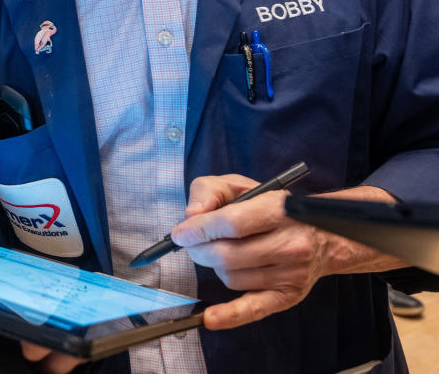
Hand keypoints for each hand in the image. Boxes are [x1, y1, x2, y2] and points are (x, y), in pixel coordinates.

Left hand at [170, 173, 328, 330]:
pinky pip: (253, 309)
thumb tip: (190, 217)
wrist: (322, 234)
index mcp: (278, 211)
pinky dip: (229, 315)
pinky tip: (210, 318)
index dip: (200, 230)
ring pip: (231, 277)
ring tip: (220, 253)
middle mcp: (289, 244)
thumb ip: (211, 191)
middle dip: (199, 250)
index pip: (231, 224)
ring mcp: (291, 273)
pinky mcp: (288, 295)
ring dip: (214, 267)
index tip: (181, 234)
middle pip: (227, 255)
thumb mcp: (241, 185)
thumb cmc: (272, 207)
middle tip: (192, 243)